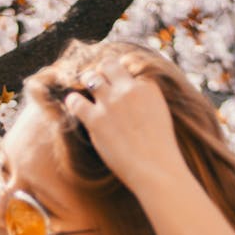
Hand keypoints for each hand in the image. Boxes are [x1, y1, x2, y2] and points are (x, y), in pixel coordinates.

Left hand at [62, 55, 188, 193]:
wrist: (156, 168)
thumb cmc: (160, 147)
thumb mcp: (160, 113)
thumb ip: (146, 97)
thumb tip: (131, 92)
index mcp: (148, 86)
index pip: (128, 68)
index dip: (121, 76)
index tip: (118, 84)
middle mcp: (129, 89)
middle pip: (108, 65)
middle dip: (102, 72)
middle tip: (99, 83)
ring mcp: (111, 103)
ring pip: (90, 77)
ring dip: (86, 83)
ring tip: (86, 92)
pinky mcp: (96, 119)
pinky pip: (75, 101)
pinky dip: (73, 101)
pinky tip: (75, 106)